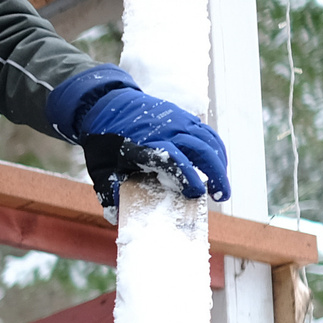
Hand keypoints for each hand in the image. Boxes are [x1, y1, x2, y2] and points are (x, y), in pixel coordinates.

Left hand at [46, 64, 229, 214]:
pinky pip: (207, 132)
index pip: (173, 160)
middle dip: (215, 173)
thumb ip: (109, 191)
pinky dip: (217, 150)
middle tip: (221, 196)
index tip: (196, 193)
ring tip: (221, 186)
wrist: (107, 105)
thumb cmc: (105, 142)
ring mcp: (177, 121)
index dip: (187, 176)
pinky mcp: (184, 116)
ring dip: (220, 163)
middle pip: (199, 149)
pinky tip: (218, 165)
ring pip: (208, 140)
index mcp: (143, 146)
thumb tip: (116, 217)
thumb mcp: (100, 168)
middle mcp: (164, 131)